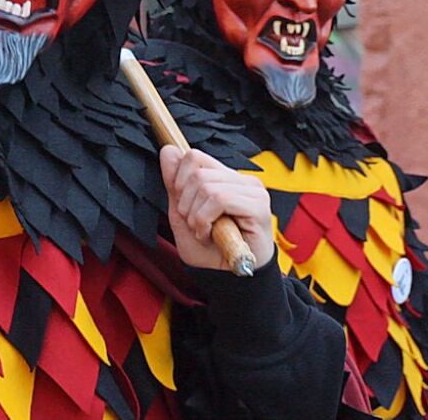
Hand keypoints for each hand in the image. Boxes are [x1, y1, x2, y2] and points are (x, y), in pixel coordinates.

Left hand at [160, 145, 274, 271]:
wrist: (225, 278)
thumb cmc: (208, 248)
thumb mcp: (181, 212)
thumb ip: (174, 183)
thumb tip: (168, 150)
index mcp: (224, 177)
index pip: (193, 156)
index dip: (178, 182)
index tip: (183, 207)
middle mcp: (241, 179)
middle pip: (196, 171)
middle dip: (186, 203)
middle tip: (195, 224)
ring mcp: (252, 191)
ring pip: (207, 185)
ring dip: (196, 216)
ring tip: (204, 232)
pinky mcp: (259, 206)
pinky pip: (220, 199)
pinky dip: (206, 219)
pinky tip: (211, 234)